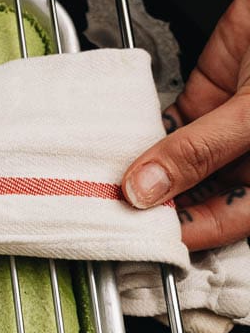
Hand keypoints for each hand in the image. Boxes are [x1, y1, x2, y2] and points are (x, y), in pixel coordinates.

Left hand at [122, 0, 249, 250]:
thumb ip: (200, 151)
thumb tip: (147, 190)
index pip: (220, 222)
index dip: (177, 234)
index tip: (129, 236)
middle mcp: (249, 161)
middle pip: (192, 197)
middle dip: (150, 204)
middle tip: (101, 210)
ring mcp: (226, 129)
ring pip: (173, 163)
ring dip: (138, 170)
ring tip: (98, 181)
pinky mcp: (207, 96)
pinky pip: (166, 126)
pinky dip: (140, 134)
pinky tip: (112, 143)